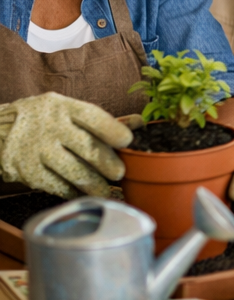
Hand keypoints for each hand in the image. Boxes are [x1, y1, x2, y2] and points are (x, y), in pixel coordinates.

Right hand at [0, 93, 132, 197]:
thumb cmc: (45, 120)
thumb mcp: (68, 111)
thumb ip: (103, 120)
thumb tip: (139, 123)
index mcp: (63, 107)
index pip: (92, 117)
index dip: (112, 129)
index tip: (128, 140)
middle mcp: (50, 127)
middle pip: (85, 147)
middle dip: (107, 162)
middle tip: (120, 173)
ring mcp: (36, 149)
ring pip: (72, 170)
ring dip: (93, 183)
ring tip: (106, 190)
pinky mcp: (27, 171)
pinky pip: (56, 185)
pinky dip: (71, 191)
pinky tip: (81, 192)